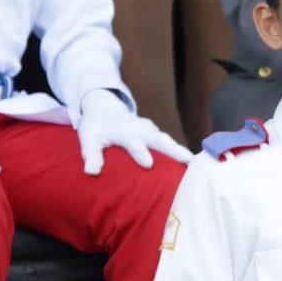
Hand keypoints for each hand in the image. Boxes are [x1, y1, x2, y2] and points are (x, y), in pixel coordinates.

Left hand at [77, 89, 193, 174]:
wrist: (105, 108)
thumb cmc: (96, 127)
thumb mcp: (88, 139)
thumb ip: (91, 155)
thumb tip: (92, 172)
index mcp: (124, 131)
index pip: (133, 142)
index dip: (140, 152)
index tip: (148, 164)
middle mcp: (140, 129)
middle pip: (159, 140)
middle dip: (173, 150)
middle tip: (187, 161)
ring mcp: (150, 130)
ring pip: (167, 140)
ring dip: (180, 150)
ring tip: (193, 163)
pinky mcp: (155, 132)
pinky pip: (168, 141)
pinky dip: (178, 150)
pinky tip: (189, 163)